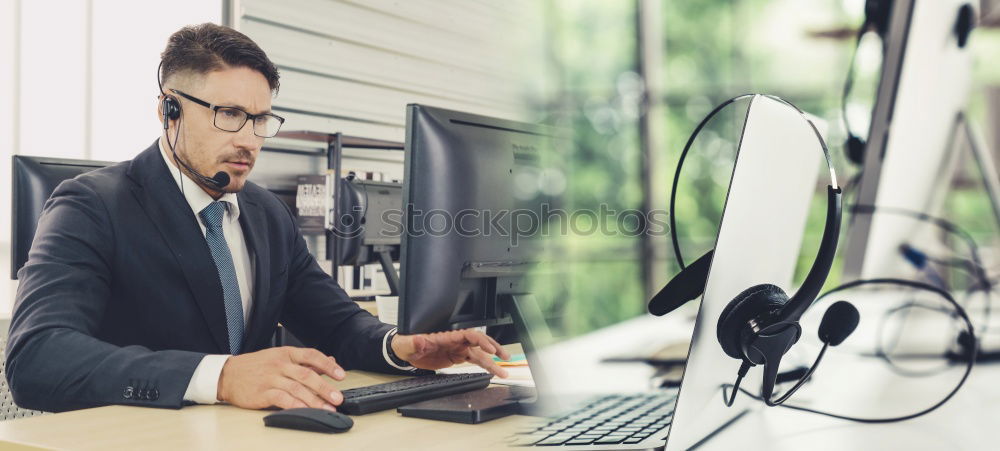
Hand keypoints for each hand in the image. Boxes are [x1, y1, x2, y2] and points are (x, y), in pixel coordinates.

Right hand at [217, 346, 345, 410]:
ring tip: (327, 408)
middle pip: (306, 375)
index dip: (328, 365)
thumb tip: (330, 360)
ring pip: (296, 388)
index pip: (312, 355)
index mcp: (286, 353)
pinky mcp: (262, 393)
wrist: (227, 374)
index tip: (341, 375)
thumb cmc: (256, 366)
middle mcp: (279, 364)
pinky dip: (295, 405)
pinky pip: (282, 399)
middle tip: (338, 397)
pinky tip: (305, 411)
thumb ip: (305, 361)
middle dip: (325, 387)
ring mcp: (270, 378)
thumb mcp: (280, 357)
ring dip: (314, 400)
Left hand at [390, 329, 511, 377]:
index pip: (469, 335)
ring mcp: (457, 350)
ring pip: (480, 354)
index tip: (489, 349)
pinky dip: (484, 366)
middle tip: (504, 356)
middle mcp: (456, 342)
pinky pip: (474, 361)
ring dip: (492, 362)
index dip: (481, 341)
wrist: (406, 351)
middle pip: (480, 342)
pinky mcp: (456, 358)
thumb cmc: (407, 344)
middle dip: (493, 348)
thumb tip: (419, 340)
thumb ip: (416, 342)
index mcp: (448, 337)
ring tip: (503, 371)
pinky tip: (493, 371)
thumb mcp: (409, 343)